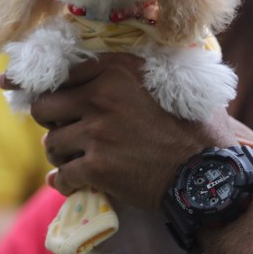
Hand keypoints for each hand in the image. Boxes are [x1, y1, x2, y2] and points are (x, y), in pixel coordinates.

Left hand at [27, 53, 235, 209]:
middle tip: (64, 132)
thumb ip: (138, 73)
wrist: (206, 173)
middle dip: (50, 121)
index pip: (65, 75)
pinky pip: (61, 175)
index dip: (57, 91)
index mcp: (118, 69)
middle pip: (45, 106)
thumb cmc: (196, 128)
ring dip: (59, 153)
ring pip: (51, 142)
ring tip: (71, 160)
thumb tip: (117, 71)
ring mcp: (97, 131)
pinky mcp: (97, 166)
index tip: (55, 102)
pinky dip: (62, 182)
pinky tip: (69, 183)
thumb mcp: (172, 82)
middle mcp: (102, 95)